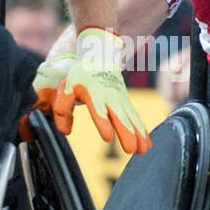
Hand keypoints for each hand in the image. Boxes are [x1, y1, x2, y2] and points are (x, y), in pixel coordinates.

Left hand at [44, 28, 150, 154]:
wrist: (100, 58)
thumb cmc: (81, 76)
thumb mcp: (66, 87)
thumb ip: (62, 109)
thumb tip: (65, 132)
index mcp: (94, 94)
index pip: (99, 110)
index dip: (104, 123)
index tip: (108, 137)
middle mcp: (110, 98)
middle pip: (120, 117)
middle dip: (127, 134)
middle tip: (131, 150)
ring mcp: (121, 100)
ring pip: (132, 119)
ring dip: (139, 135)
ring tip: (143, 151)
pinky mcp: (126, 103)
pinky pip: (136, 118)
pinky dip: (143, 131)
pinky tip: (147, 144)